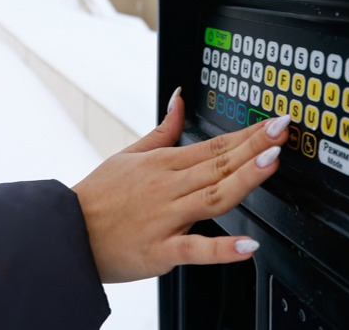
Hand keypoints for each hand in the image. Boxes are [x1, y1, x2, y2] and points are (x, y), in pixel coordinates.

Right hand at [72, 90, 288, 282]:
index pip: (214, 146)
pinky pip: (195, 249)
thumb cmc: (98, 197)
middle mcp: (167, 187)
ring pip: (213, 197)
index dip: (248, 134)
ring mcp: (165, 219)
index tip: (274, 123)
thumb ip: (162, 129)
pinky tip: (248, 245)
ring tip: (272, 164)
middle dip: (255, 147)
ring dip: (245, 180)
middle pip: (219, 165)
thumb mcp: (129, 154)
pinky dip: (222, 249)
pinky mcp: (159, 251)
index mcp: (163, 164)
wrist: (66, 234)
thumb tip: (179, 98)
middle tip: (282, 132)